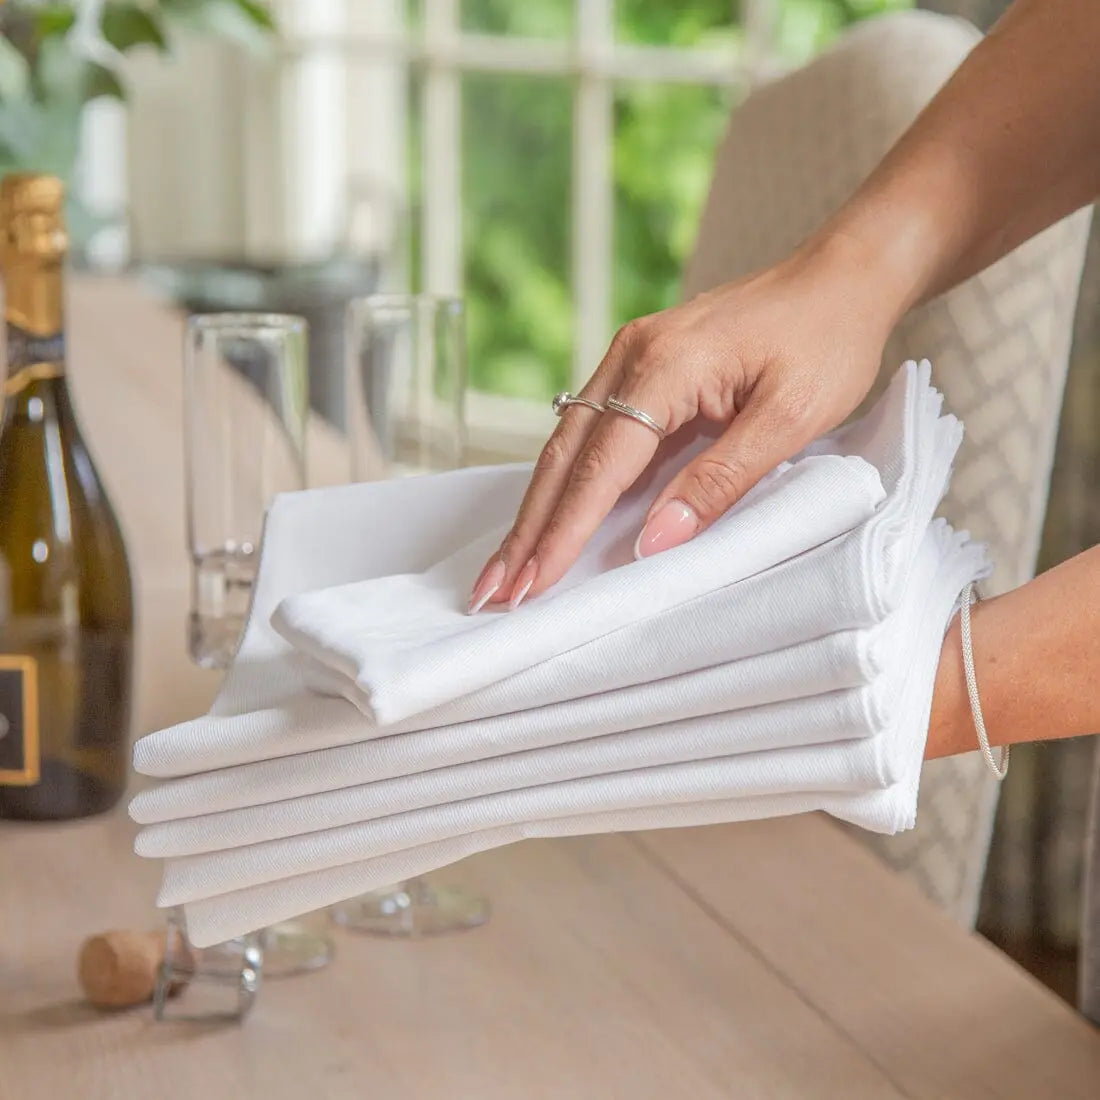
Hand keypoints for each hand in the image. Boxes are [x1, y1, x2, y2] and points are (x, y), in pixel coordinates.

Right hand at [468, 236, 903, 611]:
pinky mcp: (640, 365)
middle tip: (494, 590)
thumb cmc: (827, 340)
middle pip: (563, 456)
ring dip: (538, 508)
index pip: (600, 465)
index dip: (564, 530)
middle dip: (527, 528)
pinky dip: (566, 479)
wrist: (842, 275)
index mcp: (666, 365)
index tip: (532, 584)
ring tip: (511, 566)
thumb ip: (719, 480)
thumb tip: (655, 541)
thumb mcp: (790, 419)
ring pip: (566, 444)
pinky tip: (550, 515)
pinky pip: (590, 429)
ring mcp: (629, 355)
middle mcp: (632, 354)